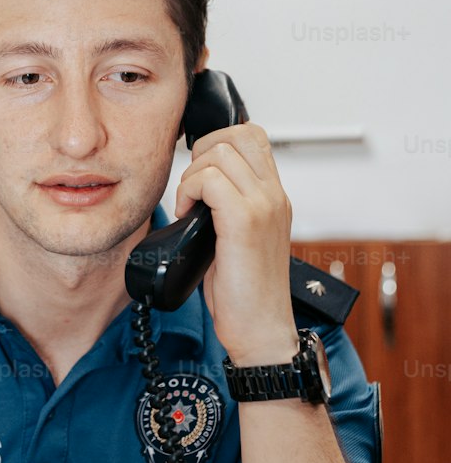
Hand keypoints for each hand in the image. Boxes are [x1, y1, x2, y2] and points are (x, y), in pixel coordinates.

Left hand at [174, 121, 298, 364]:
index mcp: (274, 196)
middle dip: (202, 153)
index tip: (199, 172)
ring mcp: (264, 205)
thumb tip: (194, 189)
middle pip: (237, 133)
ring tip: (189, 206)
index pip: (252, 136)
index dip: (218, 142)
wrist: (260, 329)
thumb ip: (226, 207)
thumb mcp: (237, 238)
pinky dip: (189, 192)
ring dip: (192, 176)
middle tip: (192, 188)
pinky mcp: (246, 221)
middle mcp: (274, 195)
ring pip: (219, 153)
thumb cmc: (245, 292)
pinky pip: (210, 180)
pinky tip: (188, 216)